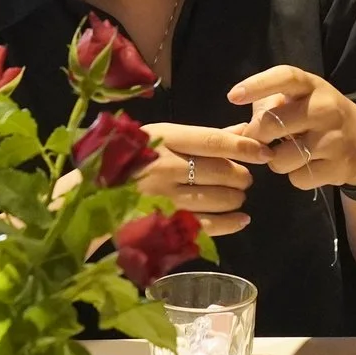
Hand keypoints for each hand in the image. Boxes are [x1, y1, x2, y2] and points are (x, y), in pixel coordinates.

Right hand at [135, 122, 256, 236]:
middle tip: (244, 177)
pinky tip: (240, 219)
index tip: (264, 152)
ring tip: (236, 195)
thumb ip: (203, 136)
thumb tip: (244, 129)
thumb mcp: (161, 137)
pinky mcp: (165, 223)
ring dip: (237, 198)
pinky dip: (231, 223)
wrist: (92, 193)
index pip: (214, 141)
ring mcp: (165, 197)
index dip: (244, 146)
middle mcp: (165, 166)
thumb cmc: (131, 158)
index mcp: (164, 138)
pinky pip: (208, 225)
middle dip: (242, 175)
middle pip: (222, 171)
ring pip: (219, 198)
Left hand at [224, 65, 355, 189]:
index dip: (257, 85)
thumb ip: (264, 113)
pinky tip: (308, 166)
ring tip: (289, 153)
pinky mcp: (338, 166)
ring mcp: (333, 138)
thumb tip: (225, 135)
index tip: (233, 96)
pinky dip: (295, 176)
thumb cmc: (321, 118)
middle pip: (271, 124)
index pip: (284, 77)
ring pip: (279, 158)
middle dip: (257, 137)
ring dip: (275, 161)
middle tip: (262, 140)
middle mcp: (324, 108)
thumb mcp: (299, 103)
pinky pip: (296, 178)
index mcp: (312, 86)